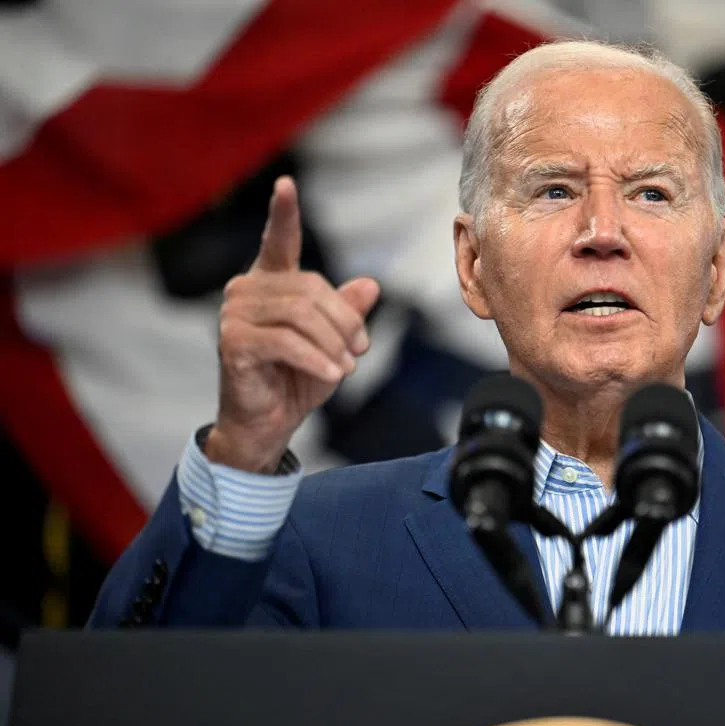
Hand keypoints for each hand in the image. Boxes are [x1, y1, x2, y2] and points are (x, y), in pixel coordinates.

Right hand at [206, 176, 380, 472]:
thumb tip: (370, 285)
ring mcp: (234, 315)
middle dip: (345, 322)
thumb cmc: (297, 378)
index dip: (283, 213)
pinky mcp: (233, 342)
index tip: (285, 183)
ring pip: (302, 316)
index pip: (279, 241)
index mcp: (271, 282)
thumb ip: (346, 312)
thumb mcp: (333, 343)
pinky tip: (332, 375)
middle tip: (360, 351)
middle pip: (311, 289)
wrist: (268, 422)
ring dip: (333, 344)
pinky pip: (287, 343)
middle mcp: (246, 291)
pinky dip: (317, 359)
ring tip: (345, 368)